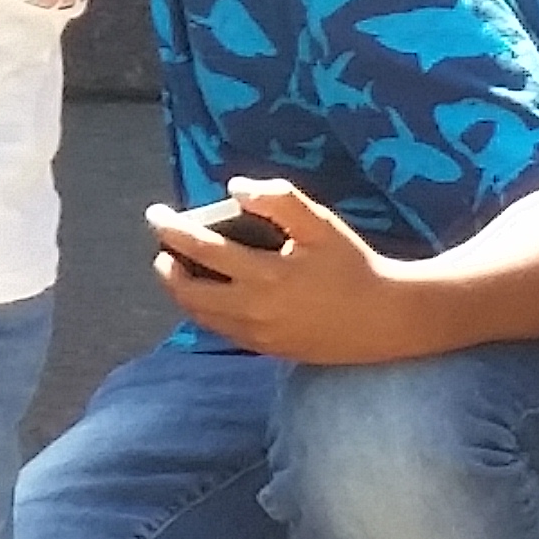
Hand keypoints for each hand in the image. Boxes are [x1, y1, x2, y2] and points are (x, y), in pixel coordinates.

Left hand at [148, 180, 422, 362]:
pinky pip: (221, 330)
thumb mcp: (320, 224)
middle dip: (166, 268)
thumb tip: (233, 188)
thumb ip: (277, 200)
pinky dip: (204, 310)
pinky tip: (209, 293)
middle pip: (188, 293)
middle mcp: (254, 311)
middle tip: (163, 247)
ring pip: (201, 316)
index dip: (172, 230)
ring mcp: (258, 336)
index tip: (156, 215)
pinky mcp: (265, 350)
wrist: (382, 320)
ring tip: (178, 268)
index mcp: (265, 276)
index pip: (201, 251)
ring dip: (182, 291)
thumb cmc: (351, 265)